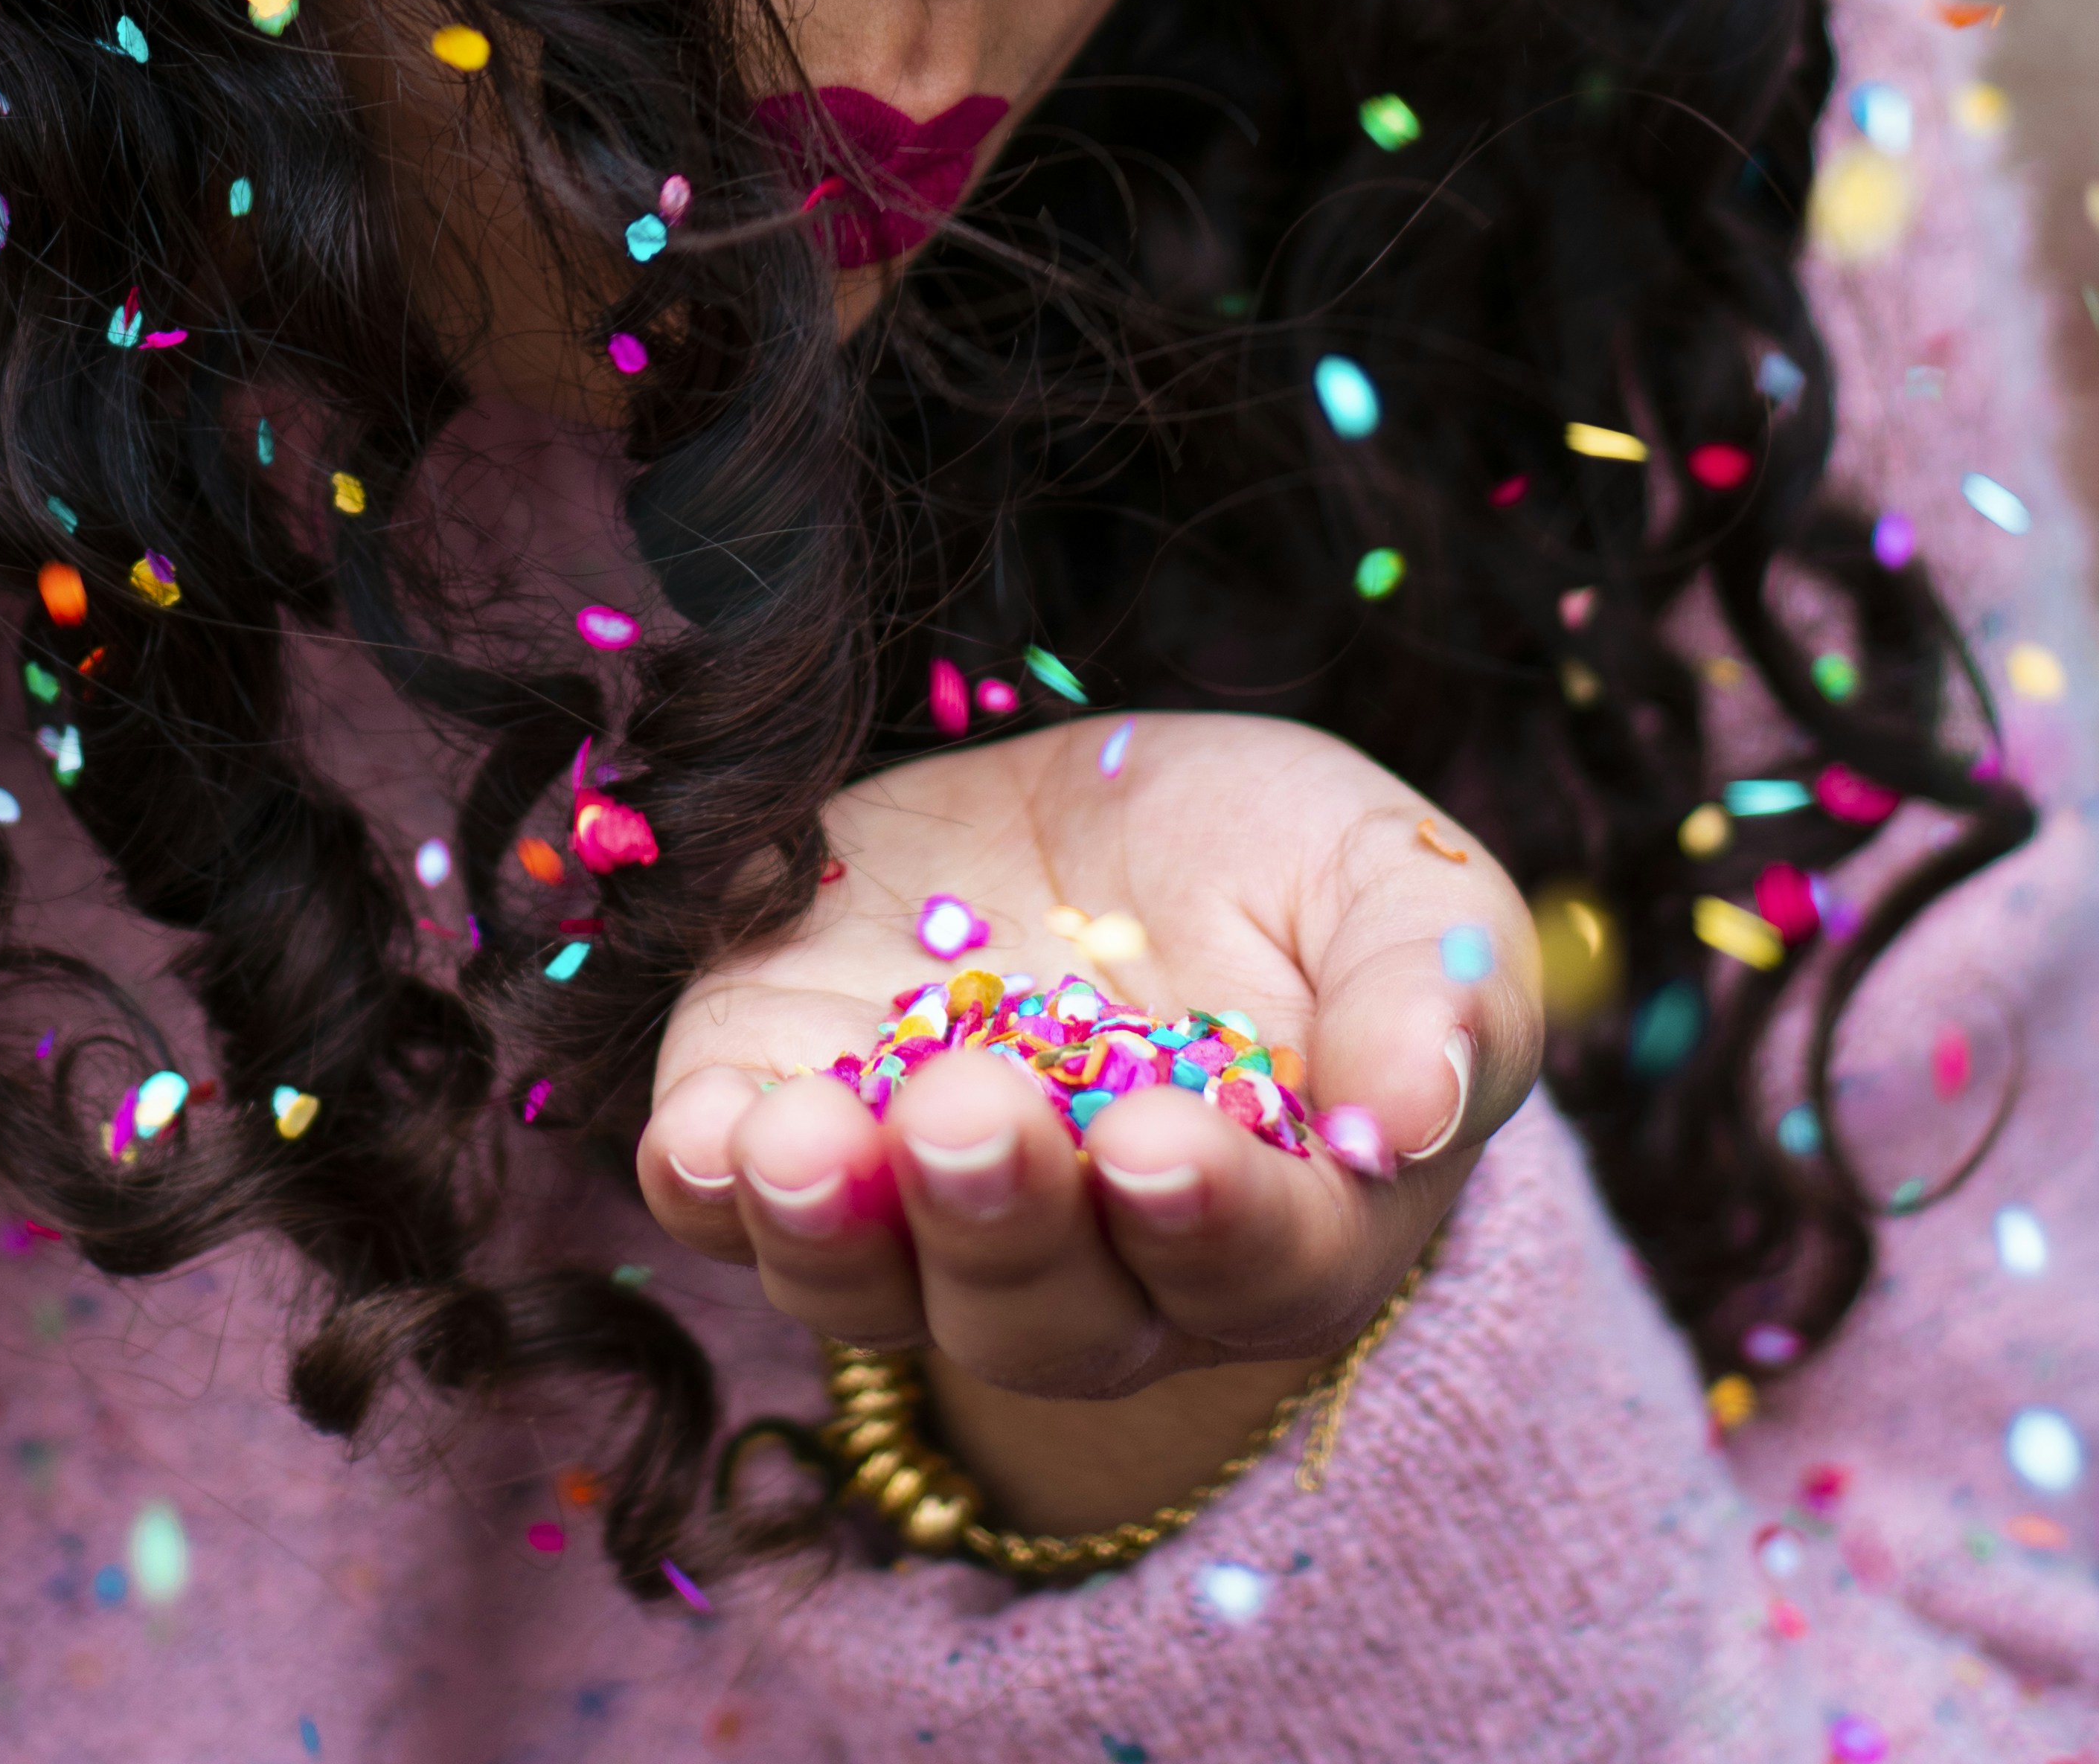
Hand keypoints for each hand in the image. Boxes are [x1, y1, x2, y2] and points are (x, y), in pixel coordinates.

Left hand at [638, 710, 1538, 1534]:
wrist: (1116, 824)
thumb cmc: (1294, 879)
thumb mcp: (1404, 889)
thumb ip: (1436, 997)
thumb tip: (1409, 1119)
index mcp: (1271, 1226)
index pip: (1251, 1270)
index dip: (1208, 1225)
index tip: (1160, 1150)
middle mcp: (1087, 1264)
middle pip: (1041, 1314)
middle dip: (1001, 1223)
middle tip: (977, 1114)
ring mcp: (919, 1209)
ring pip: (867, 1287)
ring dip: (828, 1232)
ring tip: (804, 1142)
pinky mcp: (786, 1117)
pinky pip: (722, 1202)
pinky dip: (703, 1181)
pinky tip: (702, 1132)